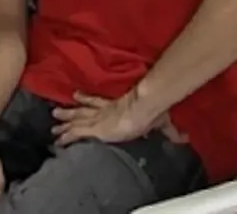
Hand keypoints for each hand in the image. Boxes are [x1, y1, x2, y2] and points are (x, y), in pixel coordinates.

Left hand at [51, 90, 184, 146]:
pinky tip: (58, 140)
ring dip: (65, 121)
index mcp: (117, 106)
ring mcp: (98, 119)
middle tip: (56, 112)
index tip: (76, 96)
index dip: (87, 100)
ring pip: (77, 119)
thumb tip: (184, 137)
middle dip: (70, 113)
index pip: (98, 103)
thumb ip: (170, 130)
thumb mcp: (162, 122)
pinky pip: (77, 133)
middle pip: (83, 111)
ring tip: (52, 123)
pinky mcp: (95, 128)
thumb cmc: (151, 112)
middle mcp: (104, 111)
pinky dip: (67, 136)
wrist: (143, 109)